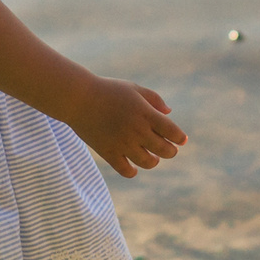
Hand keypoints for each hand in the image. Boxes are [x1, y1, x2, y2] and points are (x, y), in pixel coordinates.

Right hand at [64, 78, 186, 177]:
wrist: (78, 98)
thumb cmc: (108, 90)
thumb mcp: (133, 88)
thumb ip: (154, 99)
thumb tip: (169, 113)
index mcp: (146, 113)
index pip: (172, 132)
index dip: (180, 138)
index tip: (181, 140)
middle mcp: (137, 130)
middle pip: (164, 150)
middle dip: (170, 151)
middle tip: (168, 150)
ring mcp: (123, 143)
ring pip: (148, 162)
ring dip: (153, 161)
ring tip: (151, 157)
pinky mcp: (108, 152)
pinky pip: (126, 171)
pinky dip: (133, 171)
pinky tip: (133, 167)